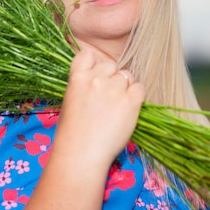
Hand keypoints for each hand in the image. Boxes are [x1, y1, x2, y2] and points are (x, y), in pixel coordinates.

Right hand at [51, 44, 145, 168]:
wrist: (81, 154)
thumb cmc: (71, 134)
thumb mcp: (70, 101)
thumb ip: (83, 85)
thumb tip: (98, 80)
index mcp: (77, 77)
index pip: (88, 54)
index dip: (94, 63)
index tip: (95, 76)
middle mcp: (97, 78)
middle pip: (111, 65)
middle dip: (111, 77)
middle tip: (107, 97)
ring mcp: (115, 89)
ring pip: (127, 76)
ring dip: (125, 88)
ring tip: (117, 108)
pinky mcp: (131, 102)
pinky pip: (140, 88)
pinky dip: (136, 97)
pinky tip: (128, 110)